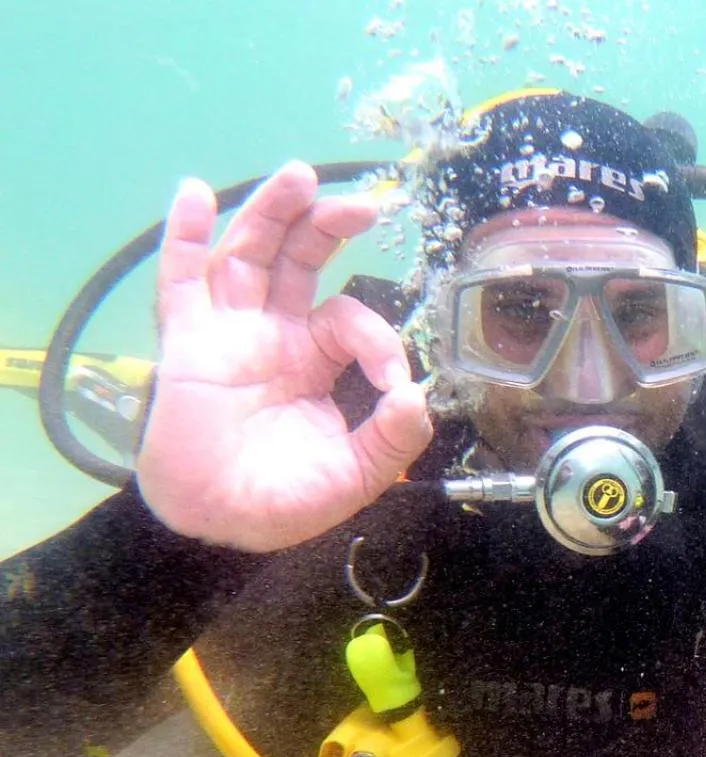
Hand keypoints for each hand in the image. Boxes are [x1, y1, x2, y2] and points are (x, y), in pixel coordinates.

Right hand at [137, 161, 432, 551]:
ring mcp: (228, 332)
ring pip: (249, 255)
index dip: (379, 339)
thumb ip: (392, 439)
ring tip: (299, 175)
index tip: (392, 380)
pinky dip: (183, 235)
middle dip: (328, 225)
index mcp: (317, 360)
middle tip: (364, 202)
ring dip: (272, 212)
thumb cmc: (284, 501)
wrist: (220, 524)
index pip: (351, 321)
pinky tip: (192, 193)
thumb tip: (418, 396)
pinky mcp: (186, 342)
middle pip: (300, 260)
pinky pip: (179, 280)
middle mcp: (274, 334)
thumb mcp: (355, 475)